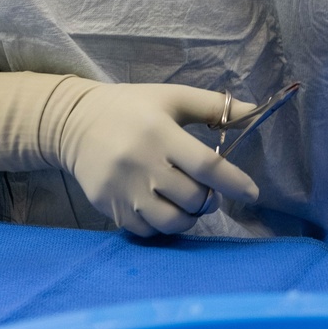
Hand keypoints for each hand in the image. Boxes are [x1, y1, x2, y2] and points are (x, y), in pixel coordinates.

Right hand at [48, 82, 258, 235]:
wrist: (73, 123)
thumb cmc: (132, 107)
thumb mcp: (172, 98)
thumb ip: (214, 107)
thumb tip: (254, 112)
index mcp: (160, 133)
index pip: (207, 166)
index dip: (234, 182)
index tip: (253, 192)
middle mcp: (141, 163)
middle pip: (192, 198)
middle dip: (209, 200)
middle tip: (207, 191)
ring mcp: (123, 189)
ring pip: (171, 222)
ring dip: (189, 216)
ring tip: (187, 201)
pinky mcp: (109, 206)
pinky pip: (147, 231)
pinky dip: (163, 226)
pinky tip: (164, 207)